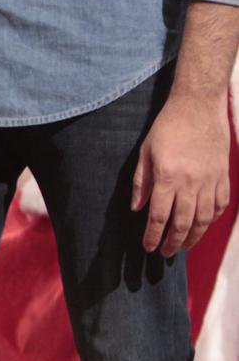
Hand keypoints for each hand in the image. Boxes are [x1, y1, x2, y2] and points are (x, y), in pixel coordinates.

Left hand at [132, 93, 230, 256]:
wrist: (198, 107)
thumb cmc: (167, 128)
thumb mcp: (145, 153)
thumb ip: (141, 182)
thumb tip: (136, 209)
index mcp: (168, 177)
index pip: (159, 216)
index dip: (153, 235)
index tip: (148, 247)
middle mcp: (191, 183)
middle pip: (183, 222)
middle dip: (173, 242)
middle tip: (165, 252)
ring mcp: (210, 181)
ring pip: (204, 219)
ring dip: (194, 236)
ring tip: (184, 246)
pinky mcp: (224, 177)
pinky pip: (221, 205)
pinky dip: (213, 219)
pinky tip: (204, 225)